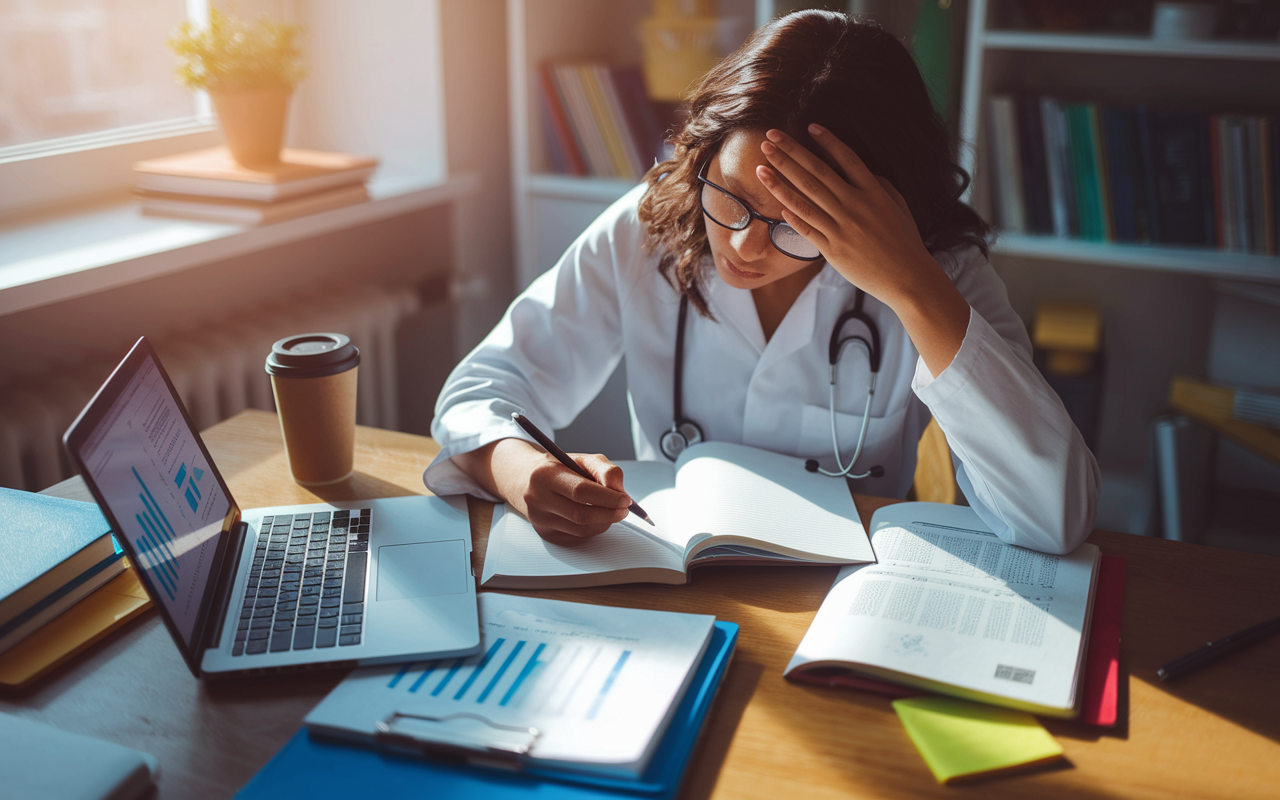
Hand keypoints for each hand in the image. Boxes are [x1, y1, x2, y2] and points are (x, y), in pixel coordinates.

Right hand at [456, 438, 630, 544]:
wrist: (526, 480)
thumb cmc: (559, 468)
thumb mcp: (582, 459)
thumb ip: (606, 470)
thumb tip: (620, 491)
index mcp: (544, 475)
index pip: (581, 491)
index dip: (607, 497)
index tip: (625, 499)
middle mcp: (537, 499)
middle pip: (581, 515)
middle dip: (609, 513)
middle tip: (624, 509)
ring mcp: (540, 520)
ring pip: (581, 530)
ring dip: (604, 522)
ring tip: (612, 511)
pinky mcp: (546, 534)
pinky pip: (577, 537)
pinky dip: (594, 529)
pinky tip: (597, 518)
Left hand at [756, 124, 969, 375]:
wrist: (907, 277)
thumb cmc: (904, 240)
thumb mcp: (897, 204)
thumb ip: (878, 184)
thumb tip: (860, 169)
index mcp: (873, 192)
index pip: (846, 159)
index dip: (827, 141)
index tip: (808, 126)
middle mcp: (854, 206)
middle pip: (816, 174)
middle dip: (790, 154)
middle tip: (769, 138)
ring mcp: (842, 228)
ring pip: (805, 200)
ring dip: (780, 182)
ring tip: (761, 168)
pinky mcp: (833, 250)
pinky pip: (807, 229)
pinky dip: (792, 215)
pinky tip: (777, 201)